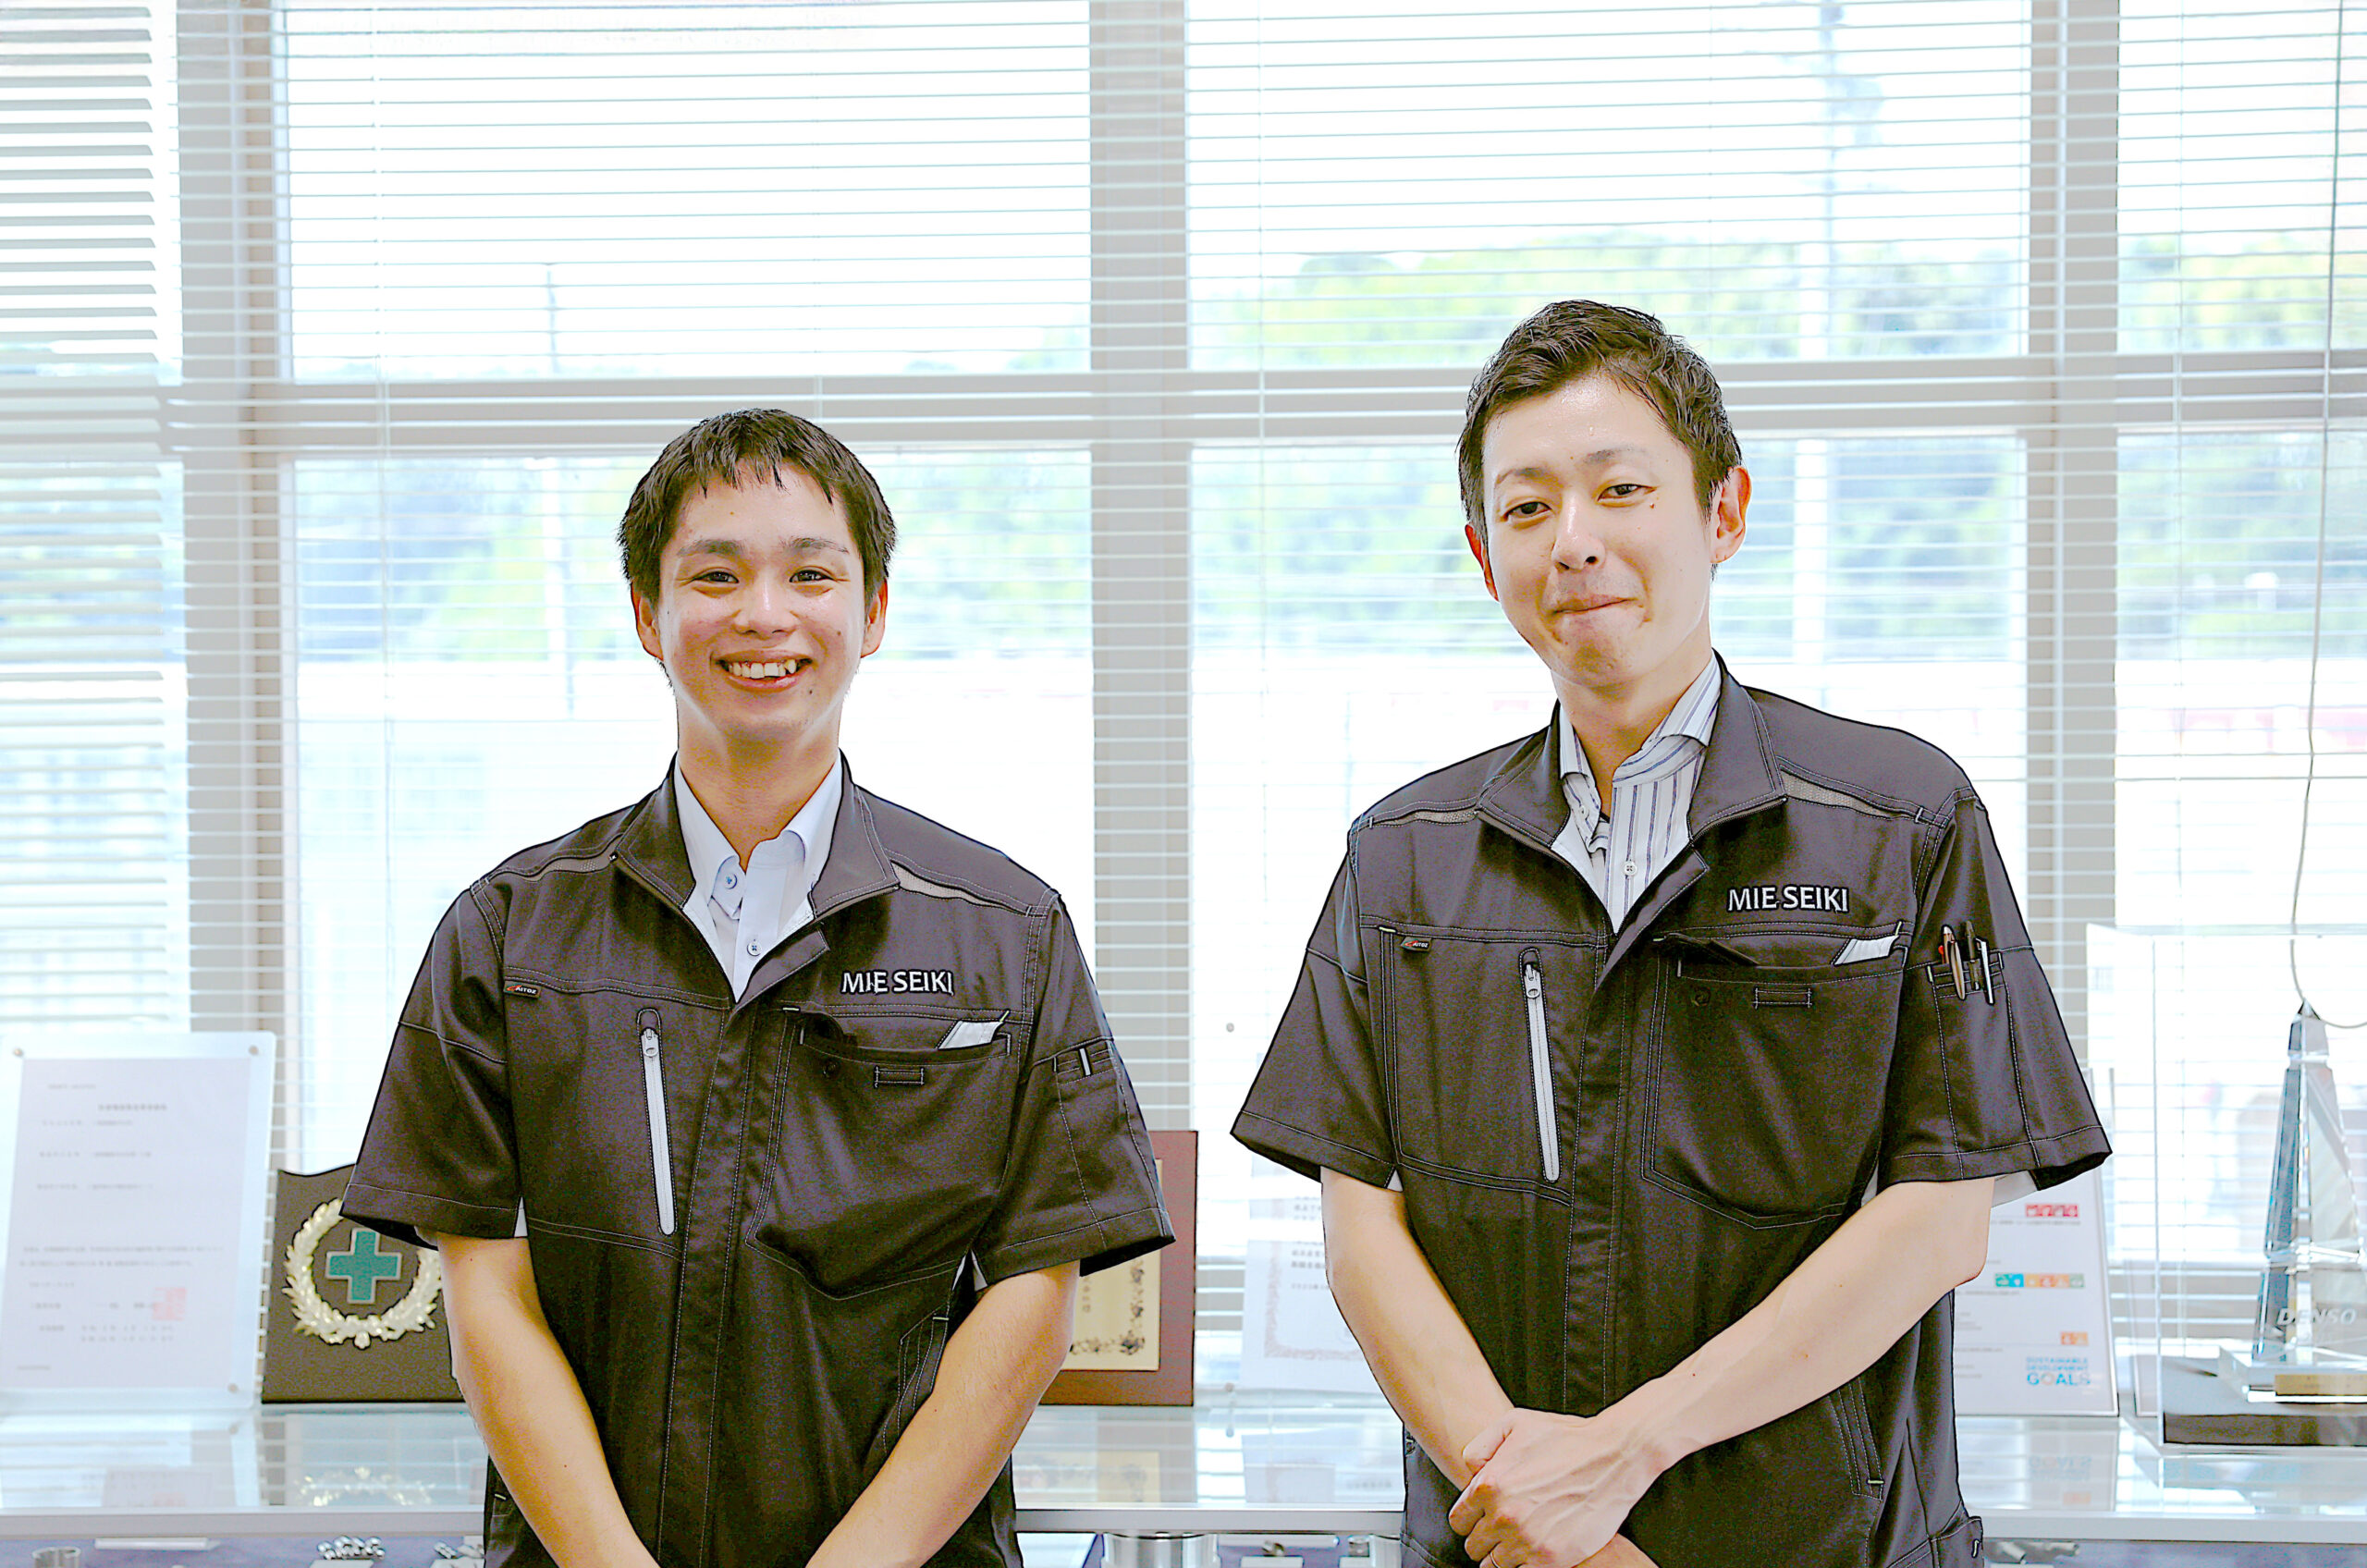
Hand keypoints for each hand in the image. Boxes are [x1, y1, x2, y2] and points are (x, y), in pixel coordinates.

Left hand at [1448, 1408, 1658, 1567]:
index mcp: (1489, 1485)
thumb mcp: (1514, 1423)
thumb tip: (1469, 1472)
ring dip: (1504, 1554)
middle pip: (1474, 1546)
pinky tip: (1536, 1548)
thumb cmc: (1567, 1438)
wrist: (1614, 1457)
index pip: (1459, 1521)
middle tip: (1502, 1529)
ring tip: (1520, 1540)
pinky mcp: (1552, 1559)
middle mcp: (1503, 1515)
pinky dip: (1525, 1564)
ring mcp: (1527, 1540)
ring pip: (1495, 1565)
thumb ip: (1481, 1447)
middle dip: (1485, 1538)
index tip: (1480, 1518)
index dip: (1469, 1519)